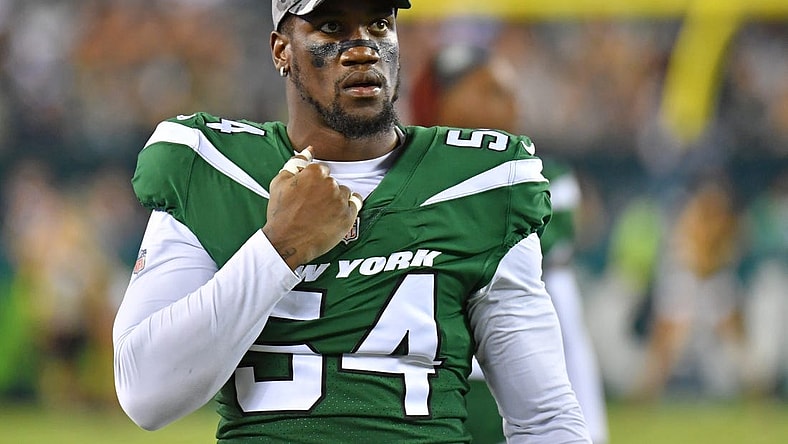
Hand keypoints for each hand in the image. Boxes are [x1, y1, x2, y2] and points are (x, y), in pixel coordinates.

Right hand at [263, 147, 360, 268]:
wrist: (287, 242)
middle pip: (333, 182)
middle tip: (313, 205)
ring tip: (323, 212)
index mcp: (314, 173)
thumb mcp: (279, 183)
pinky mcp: (348, 217)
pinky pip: (356, 204)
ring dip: (337, 199)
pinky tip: (337, 213)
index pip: (322, 170)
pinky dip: (348, 207)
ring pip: (344, 192)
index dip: (314, 182)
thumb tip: (309, 150)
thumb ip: (296, 162)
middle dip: (325, 191)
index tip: (309, 192)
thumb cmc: (281, 213)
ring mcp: (340, 201)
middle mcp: (330, 184)